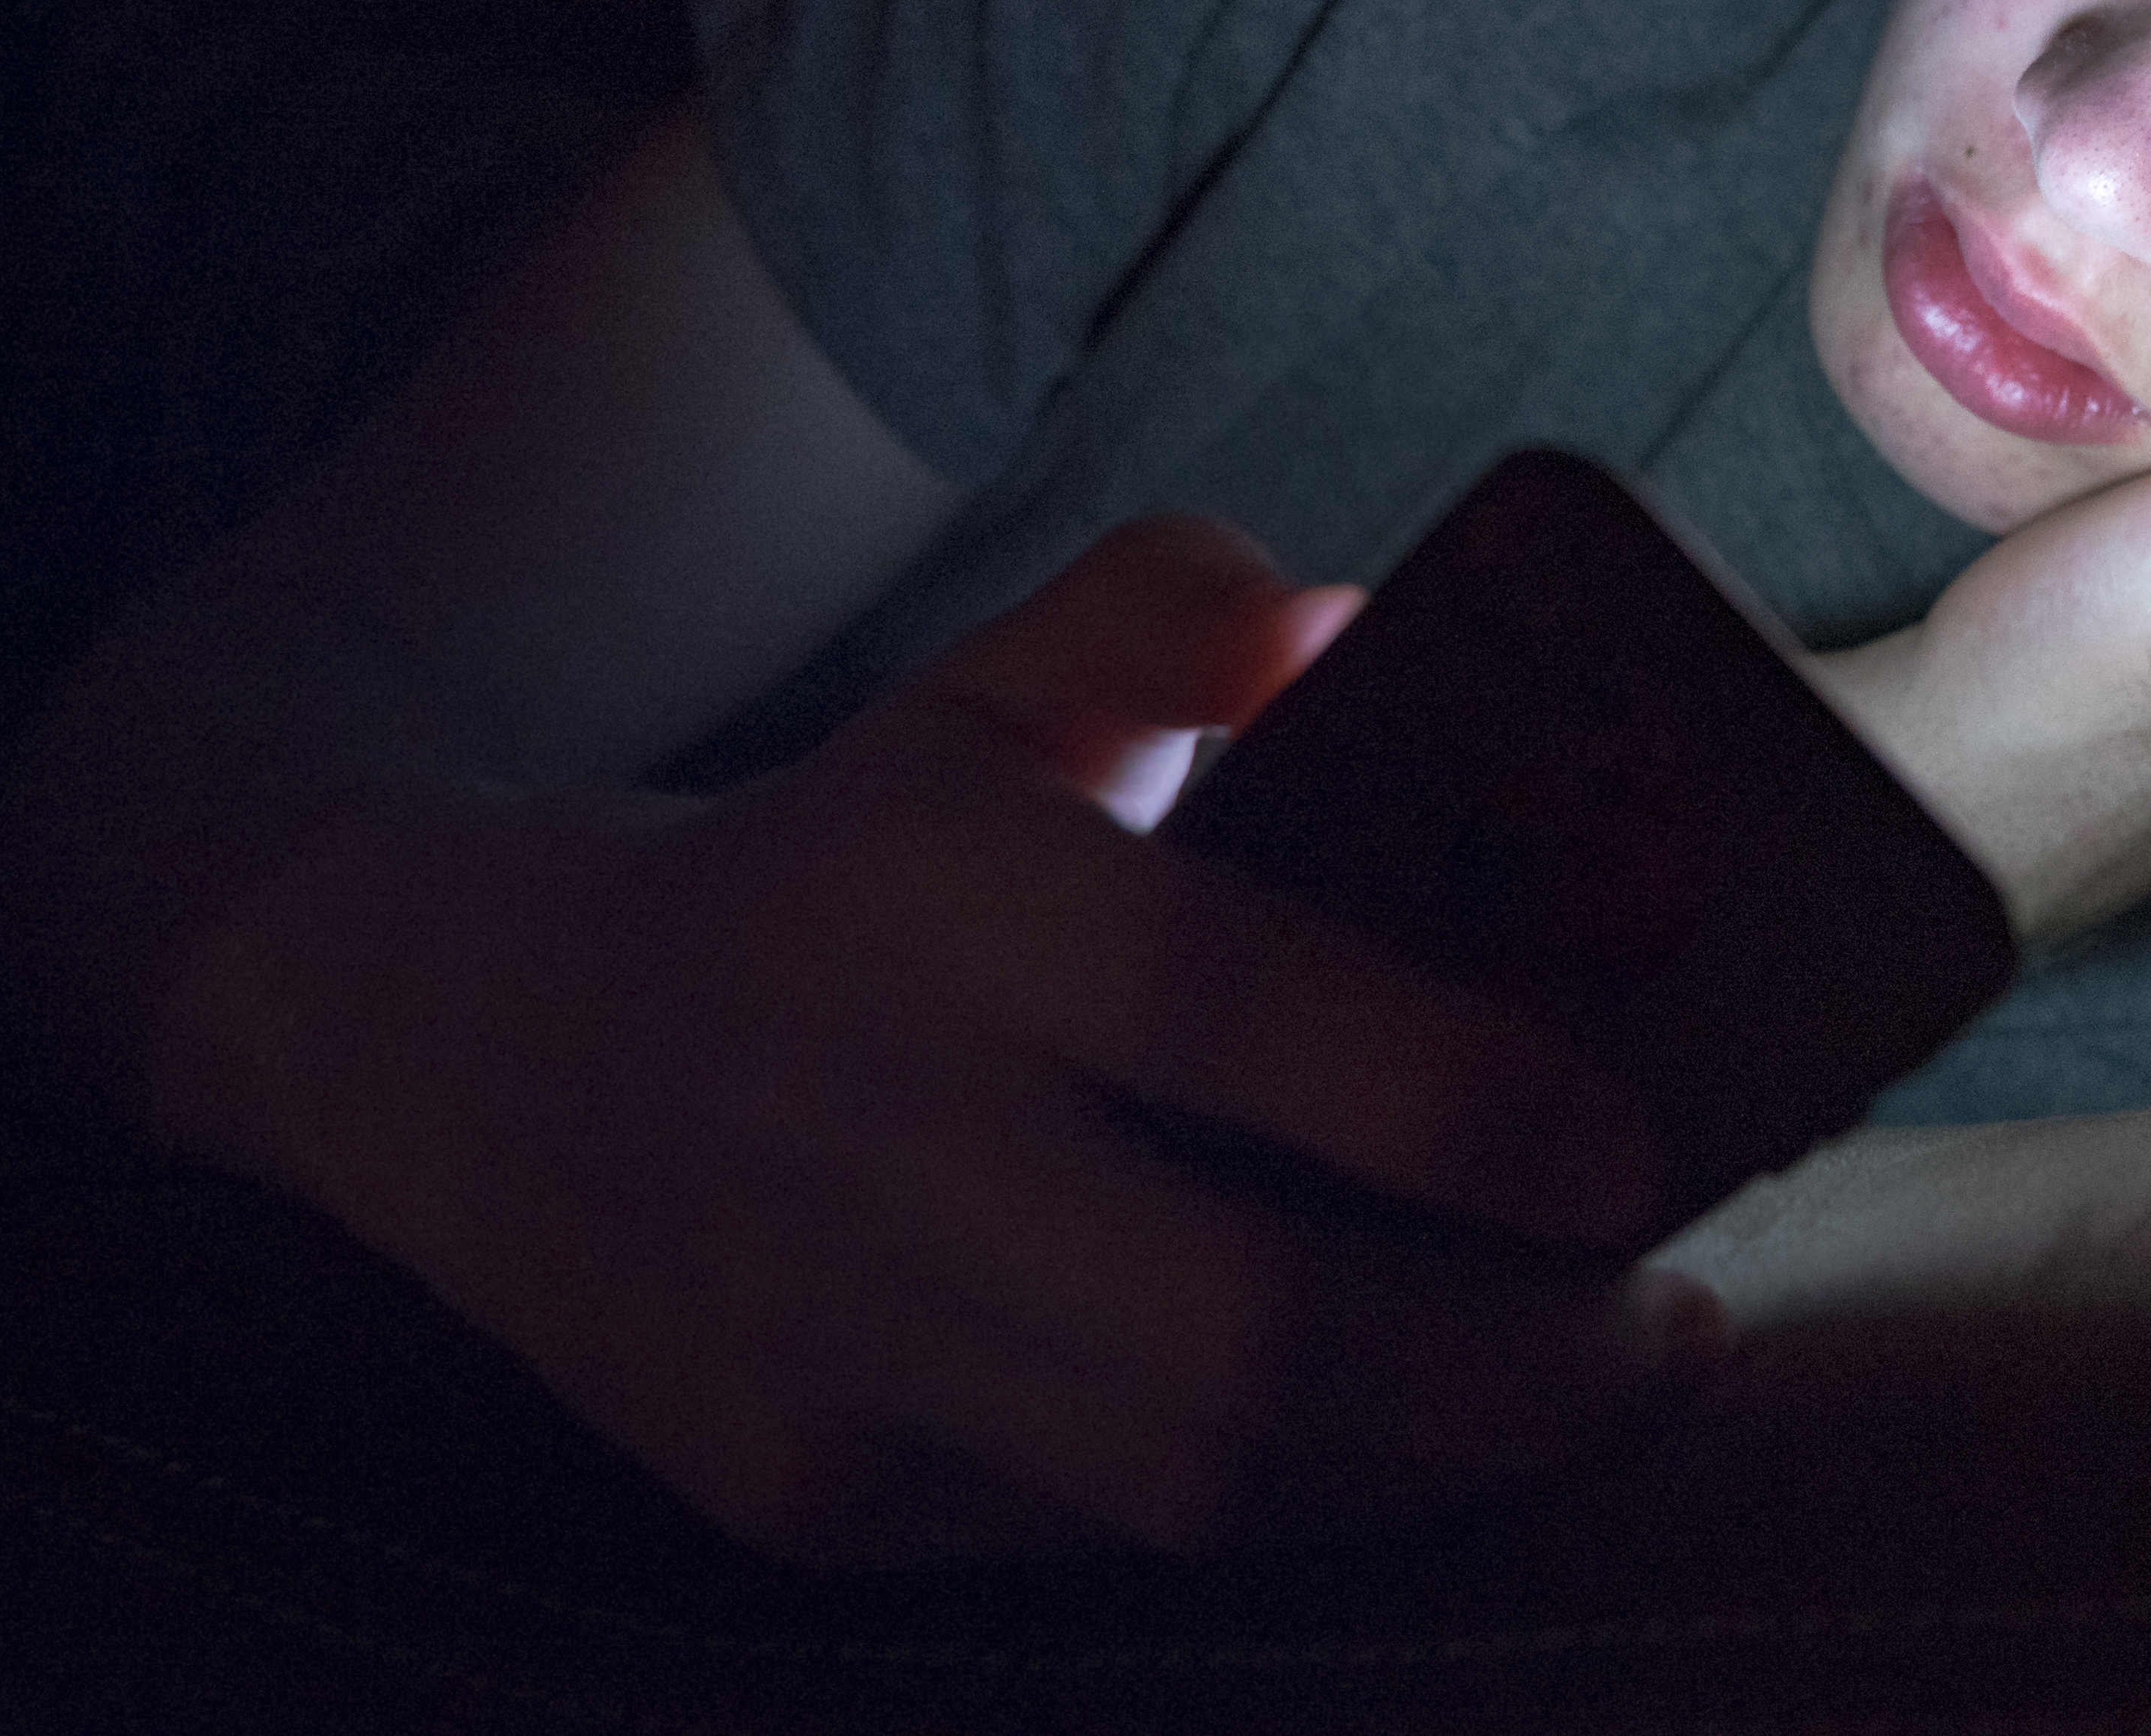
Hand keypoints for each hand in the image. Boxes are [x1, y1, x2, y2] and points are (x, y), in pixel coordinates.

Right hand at [155, 516, 1718, 1564]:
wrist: (481, 1057)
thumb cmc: (837, 854)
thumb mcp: (987, 677)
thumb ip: (1183, 611)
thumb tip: (1373, 627)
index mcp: (923, 897)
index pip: (1223, 1014)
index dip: (1457, 1105)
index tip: (1637, 1155)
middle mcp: (861, 1132)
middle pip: (1241, 1326)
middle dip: (1510, 1367)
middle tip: (1669, 1326)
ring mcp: (822, 1349)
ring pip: (1193, 1479)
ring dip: (1438, 1460)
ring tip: (1589, 1389)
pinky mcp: (808, 1502)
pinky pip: (1108, 1540)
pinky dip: (1296, 1502)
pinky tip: (1413, 1438)